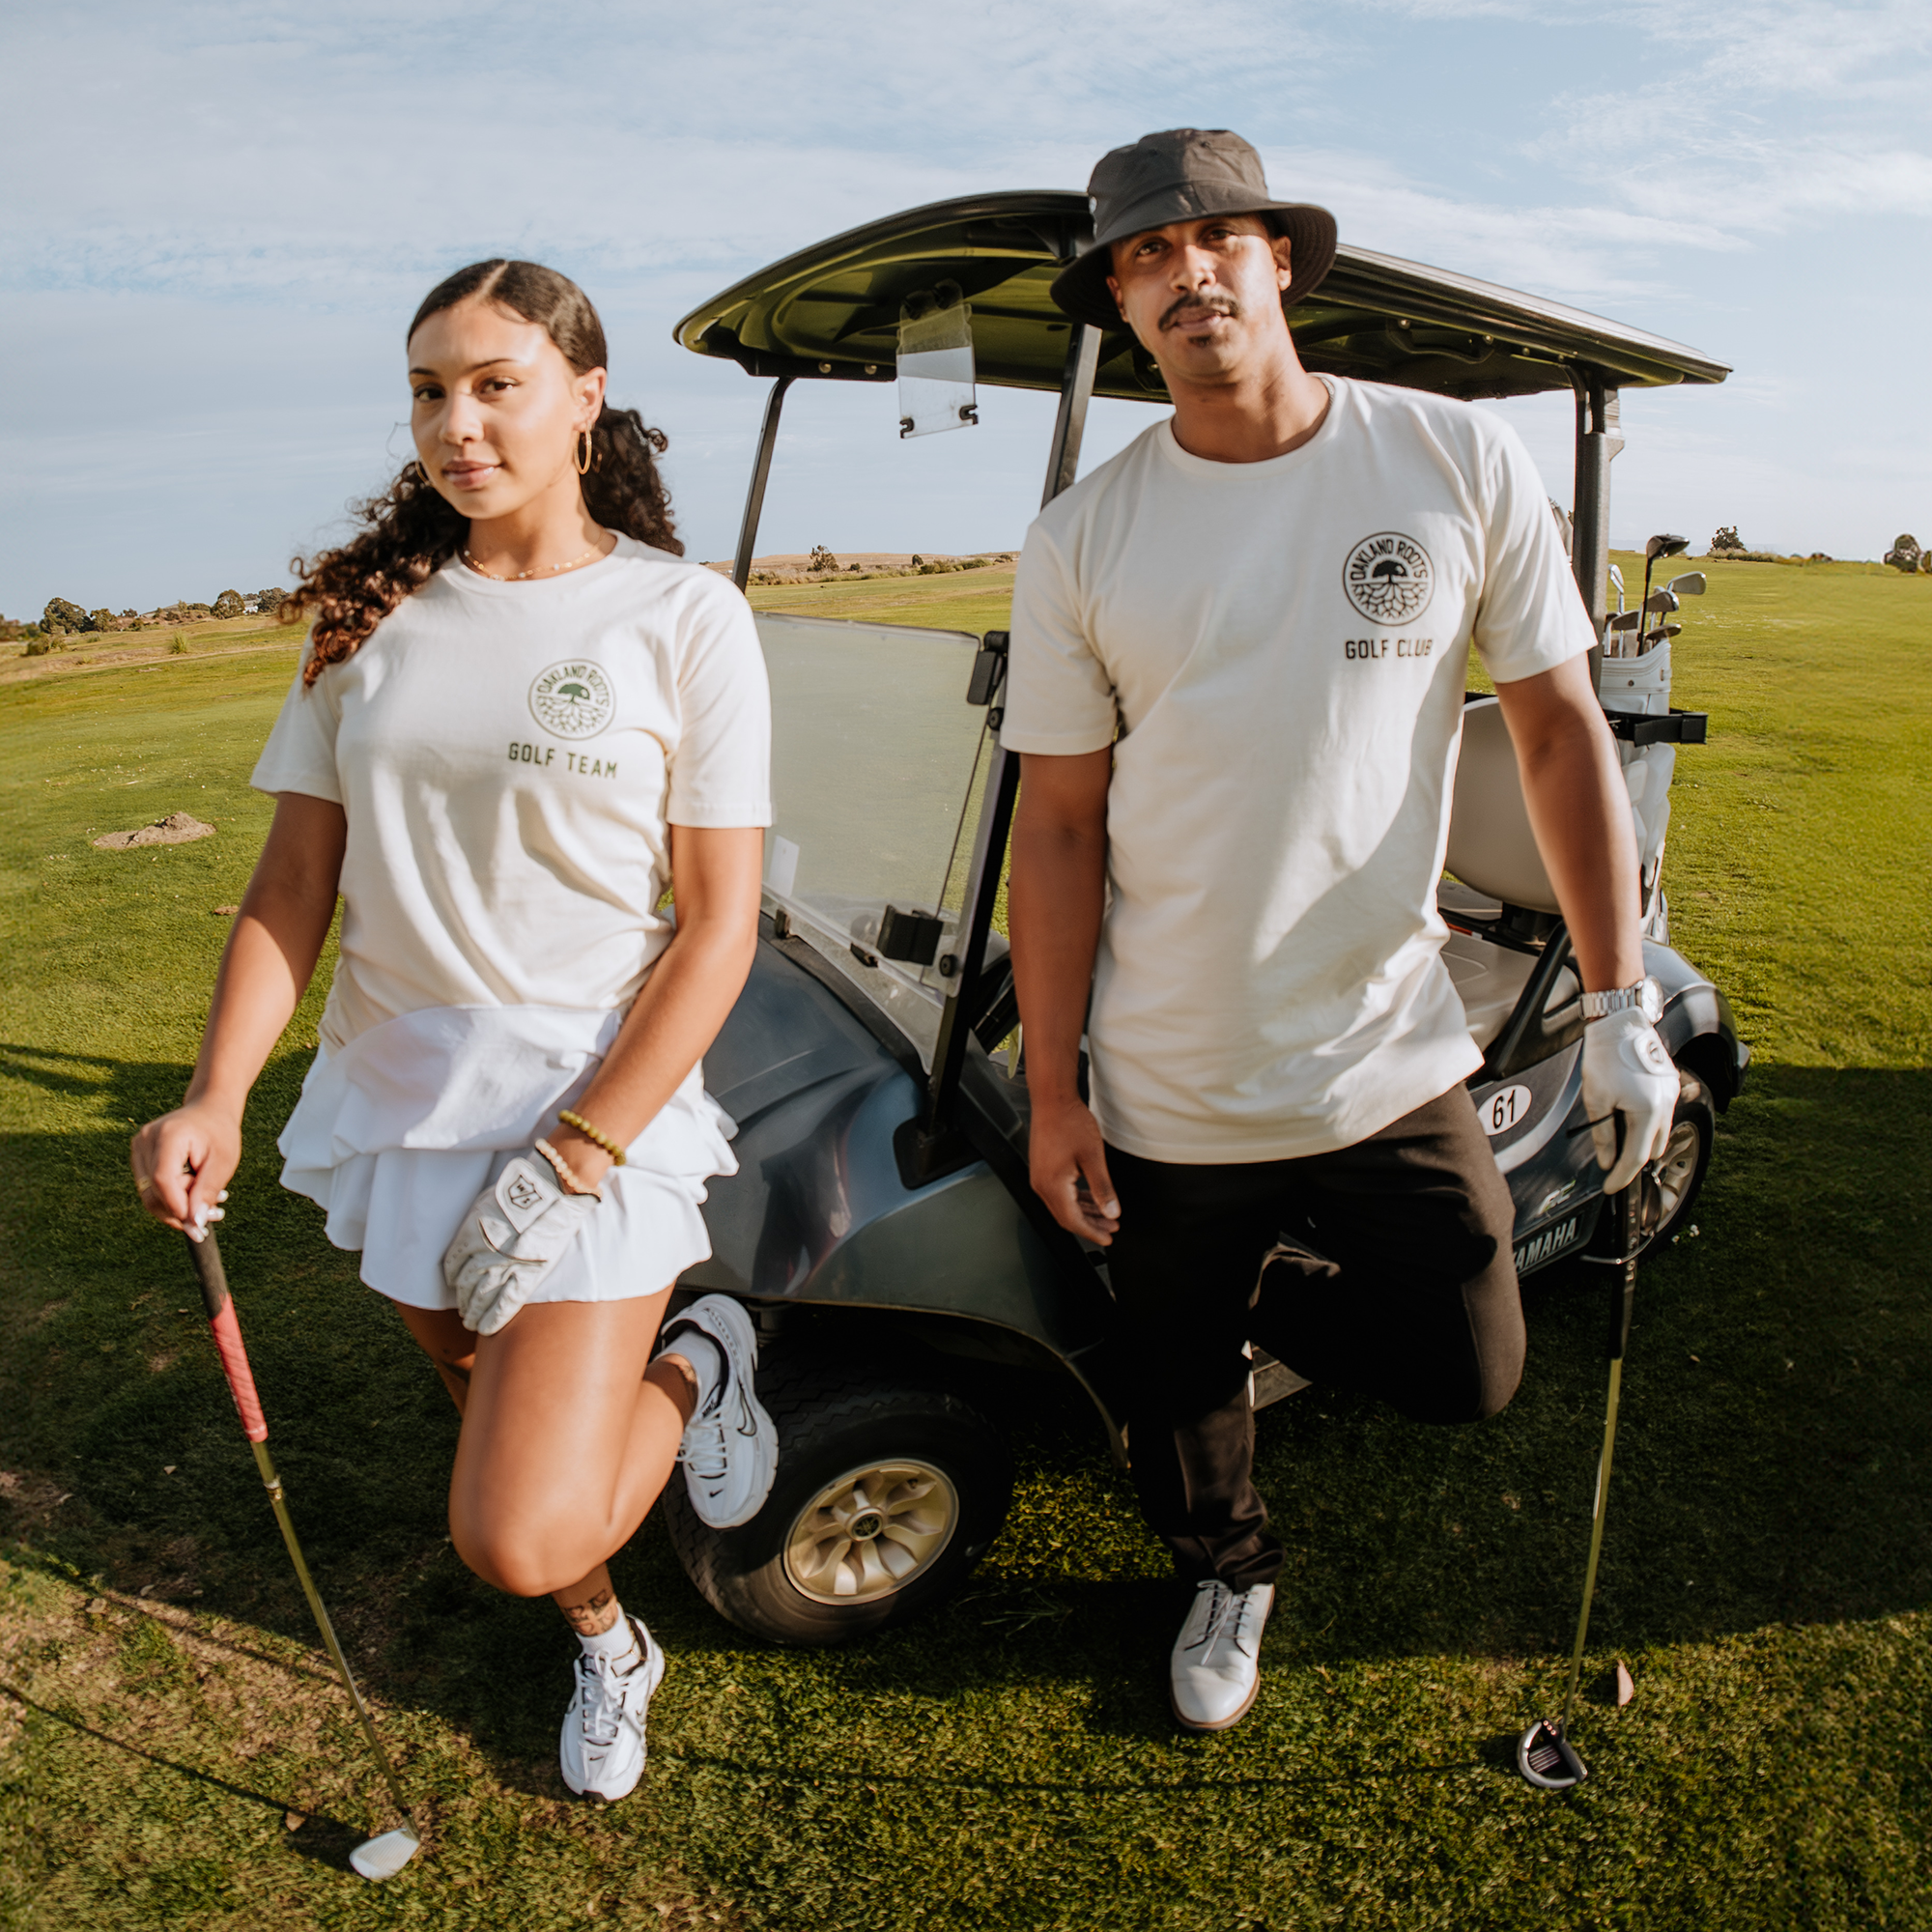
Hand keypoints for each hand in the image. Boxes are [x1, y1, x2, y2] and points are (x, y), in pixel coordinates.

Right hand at [131, 1103, 237, 1239]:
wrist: (210, 1109)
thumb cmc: (220, 1133)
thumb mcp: (223, 1161)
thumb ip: (206, 1190)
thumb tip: (193, 1222)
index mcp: (168, 1136)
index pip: (163, 1180)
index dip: (178, 1207)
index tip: (199, 1226)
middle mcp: (145, 1140)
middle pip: (153, 1192)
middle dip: (180, 1212)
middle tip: (213, 1217)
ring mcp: (138, 1147)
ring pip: (149, 1194)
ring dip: (177, 1208)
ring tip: (210, 1207)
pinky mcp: (139, 1156)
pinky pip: (150, 1187)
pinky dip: (172, 1197)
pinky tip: (195, 1194)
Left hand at [442, 1150, 601, 1334]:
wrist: (554, 1190)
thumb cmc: (524, 1191)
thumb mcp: (489, 1201)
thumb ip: (477, 1222)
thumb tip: (471, 1237)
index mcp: (471, 1233)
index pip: (453, 1264)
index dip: (452, 1277)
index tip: (454, 1285)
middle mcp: (483, 1253)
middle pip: (465, 1284)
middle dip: (462, 1300)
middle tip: (463, 1311)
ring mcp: (505, 1266)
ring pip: (480, 1298)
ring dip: (472, 1313)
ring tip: (470, 1322)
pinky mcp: (527, 1276)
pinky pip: (504, 1305)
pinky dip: (492, 1319)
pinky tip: (484, 1329)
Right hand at [1027, 1095, 1120, 1244]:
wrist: (1052, 1100)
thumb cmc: (1069, 1122)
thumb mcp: (1093, 1157)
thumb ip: (1102, 1188)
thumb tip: (1111, 1211)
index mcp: (1053, 1185)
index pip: (1072, 1220)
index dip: (1091, 1233)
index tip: (1107, 1238)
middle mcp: (1042, 1185)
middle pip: (1066, 1217)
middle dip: (1090, 1225)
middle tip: (1111, 1229)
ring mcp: (1040, 1177)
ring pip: (1063, 1206)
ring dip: (1084, 1212)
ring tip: (1105, 1215)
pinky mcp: (1043, 1169)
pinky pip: (1059, 1194)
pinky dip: (1075, 1200)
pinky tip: (1089, 1198)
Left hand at [1581, 1010, 1677, 1194]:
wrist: (1621, 1022)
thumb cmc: (1606, 1055)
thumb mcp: (1596, 1099)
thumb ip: (1603, 1134)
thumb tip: (1607, 1161)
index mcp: (1649, 1112)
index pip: (1637, 1158)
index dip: (1622, 1176)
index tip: (1611, 1188)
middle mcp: (1667, 1105)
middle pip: (1653, 1148)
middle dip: (1634, 1161)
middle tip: (1613, 1168)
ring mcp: (1672, 1093)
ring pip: (1661, 1131)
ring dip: (1644, 1141)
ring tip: (1621, 1144)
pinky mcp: (1671, 1084)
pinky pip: (1663, 1113)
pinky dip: (1650, 1123)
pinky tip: (1631, 1120)